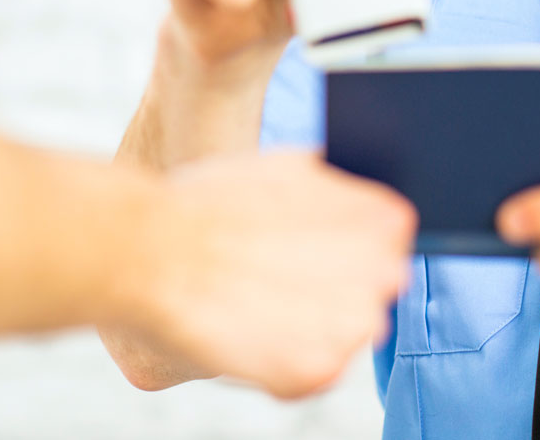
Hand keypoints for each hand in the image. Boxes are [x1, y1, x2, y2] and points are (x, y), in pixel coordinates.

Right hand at [116, 152, 416, 399]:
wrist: (149, 249)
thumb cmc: (215, 202)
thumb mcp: (295, 167)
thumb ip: (338, 190)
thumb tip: (348, 191)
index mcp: (386, 222)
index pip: (390, 242)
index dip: (345, 244)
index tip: (312, 246)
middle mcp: (384, 276)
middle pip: (371, 290)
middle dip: (330, 284)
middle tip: (276, 272)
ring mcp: (354, 329)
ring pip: (341, 333)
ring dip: (306, 323)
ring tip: (253, 296)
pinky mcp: (316, 373)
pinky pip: (311, 372)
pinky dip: (278, 359)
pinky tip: (245, 327)